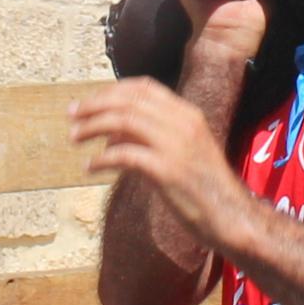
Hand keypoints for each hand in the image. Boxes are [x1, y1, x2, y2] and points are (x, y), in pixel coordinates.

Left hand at [72, 77, 253, 245]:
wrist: (232, 217)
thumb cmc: (204, 189)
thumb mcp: (183, 151)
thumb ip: (151, 138)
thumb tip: (111, 134)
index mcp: (188, 114)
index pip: (144, 87)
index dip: (111, 91)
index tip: (89, 101)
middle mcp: (183, 123)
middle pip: (128, 101)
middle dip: (94, 105)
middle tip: (71, 115)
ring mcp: (176, 145)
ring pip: (123, 121)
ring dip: (92, 127)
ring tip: (74, 138)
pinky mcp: (167, 171)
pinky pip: (124, 155)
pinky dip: (101, 158)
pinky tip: (89, 167)